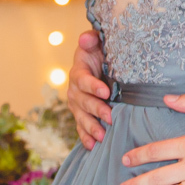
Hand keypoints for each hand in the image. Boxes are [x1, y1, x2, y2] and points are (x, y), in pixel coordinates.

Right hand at [67, 30, 111, 148]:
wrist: (97, 64)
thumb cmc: (99, 53)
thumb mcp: (96, 43)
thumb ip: (91, 40)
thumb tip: (86, 38)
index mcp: (78, 72)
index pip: (83, 80)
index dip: (93, 86)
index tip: (107, 92)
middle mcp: (74, 90)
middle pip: (83, 102)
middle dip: (96, 110)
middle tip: (110, 117)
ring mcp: (77, 105)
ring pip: (81, 117)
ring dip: (91, 127)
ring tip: (102, 136)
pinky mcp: (81, 115)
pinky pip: (81, 128)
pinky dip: (85, 138)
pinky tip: (92, 146)